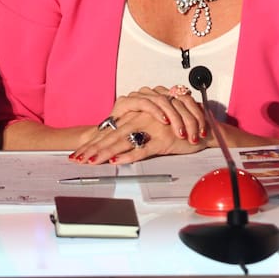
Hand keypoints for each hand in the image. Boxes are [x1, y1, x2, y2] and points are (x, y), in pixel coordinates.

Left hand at [69, 86, 208, 163]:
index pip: (111, 130)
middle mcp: (141, 119)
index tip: (79, 152)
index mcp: (136, 115)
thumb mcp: (152, 127)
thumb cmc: (176, 129)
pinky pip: (142, 149)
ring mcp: (151, 128)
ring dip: (104, 152)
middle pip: (112, 135)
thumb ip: (135, 131)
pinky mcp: (161, 139)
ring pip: (122, 141)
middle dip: (93, 148)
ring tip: (91, 162)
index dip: (94, 141)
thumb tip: (115, 145)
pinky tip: (116, 162)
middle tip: (77, 159)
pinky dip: (128, 156)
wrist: (201, 129)